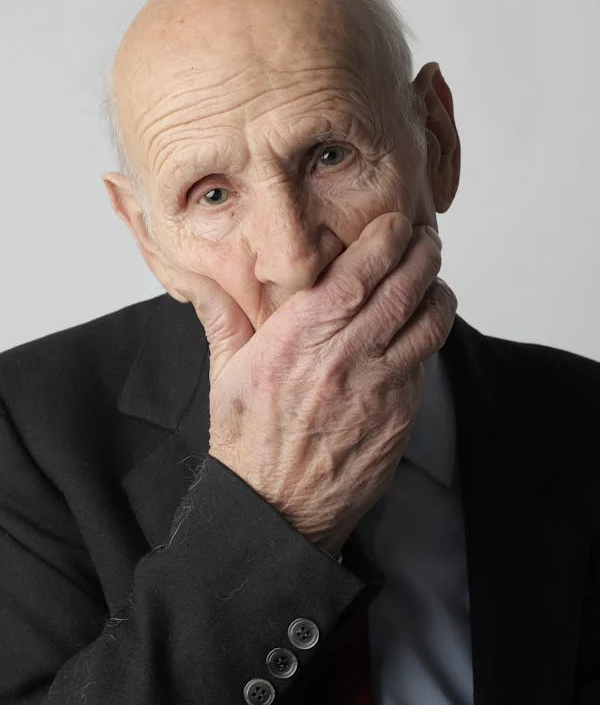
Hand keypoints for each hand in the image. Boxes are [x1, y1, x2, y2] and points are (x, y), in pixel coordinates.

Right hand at [188, 214, 456, 555]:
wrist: (276, 511)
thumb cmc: (247, 442)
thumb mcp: (225, 371)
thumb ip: (222, 313)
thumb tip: (200, 274)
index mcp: (299, 339)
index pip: (358, 273)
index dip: (386, 240)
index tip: (394, 223)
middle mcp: (345, 358)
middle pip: (404, 287)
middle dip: (422, 253)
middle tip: (424, 237)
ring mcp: (380, 388)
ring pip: (430, 322)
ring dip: (438, 291)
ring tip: (431, 278)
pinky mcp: (400, 415)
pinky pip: (426, 362)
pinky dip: (429, 334)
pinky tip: (418, 327)